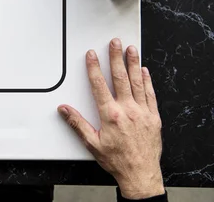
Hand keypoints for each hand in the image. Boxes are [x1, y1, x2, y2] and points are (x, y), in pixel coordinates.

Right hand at [58, 39, 163, 199]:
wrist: (141, 175)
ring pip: (137, 82)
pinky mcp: (154, 117)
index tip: (92, 55)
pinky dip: (147, 81)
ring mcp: (142, 112)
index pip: (100, 85)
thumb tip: (64, 110)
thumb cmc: (117, 161)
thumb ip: (77, 123)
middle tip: (114, 43)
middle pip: (120, 78)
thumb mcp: (92, 143)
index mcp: (111, 115)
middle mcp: (128, 110)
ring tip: (131, 49)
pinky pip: (150, 94)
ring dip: (133, 63)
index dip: (94, 68)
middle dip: (115, 58)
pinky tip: (145, 71)